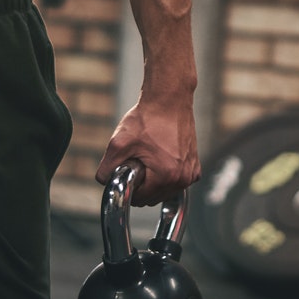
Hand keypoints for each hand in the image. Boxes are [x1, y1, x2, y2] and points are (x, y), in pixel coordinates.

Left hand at [97, 90, 198, 204]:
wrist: (169, 100)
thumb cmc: (148, 118)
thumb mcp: (119, 143)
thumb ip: (106, 169)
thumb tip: (104, 182)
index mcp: (166, 176)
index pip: (140, 199)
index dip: (129, 186)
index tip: (128, 169)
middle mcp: (183, 178)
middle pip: (153, 198)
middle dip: (142, 184)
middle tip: (137, 161)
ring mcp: (191, 173)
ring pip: (165, 191)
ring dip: (154, 180)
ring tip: (149, 157)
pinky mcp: (195, 165)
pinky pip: (176, 181)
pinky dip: (167, 174)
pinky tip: (161, 157)